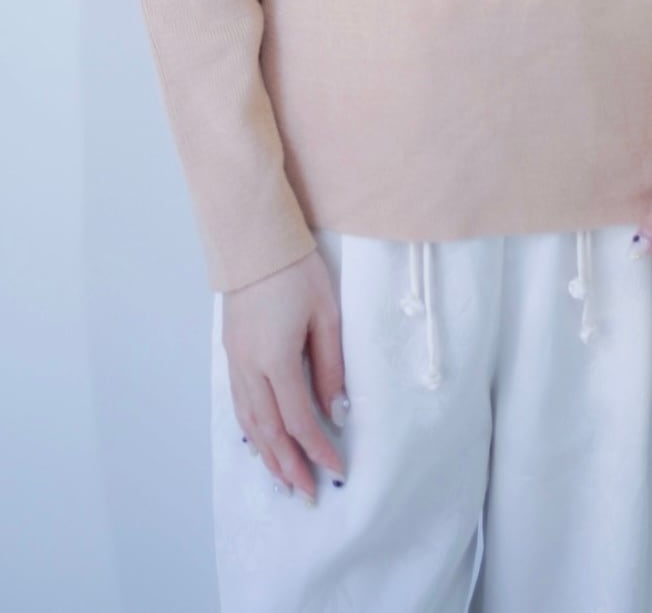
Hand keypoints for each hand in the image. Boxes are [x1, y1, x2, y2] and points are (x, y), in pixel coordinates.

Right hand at [222, 248, 348, 502]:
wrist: (255, 241)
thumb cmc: (296, 271)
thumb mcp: (326, 315)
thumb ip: (330, 366)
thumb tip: (334, 410)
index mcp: (276, 360)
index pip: (299, 420)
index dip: (318, 449)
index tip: (337, 469)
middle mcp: (250, 367)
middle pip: (270, 431)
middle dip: (289, 466)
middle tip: (307, 494)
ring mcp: (235, 361)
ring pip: (250, 422)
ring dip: (268, 455)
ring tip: (284, 479)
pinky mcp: (230, 352)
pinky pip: (239, 403)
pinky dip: (251, 430)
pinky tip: (260, 441)